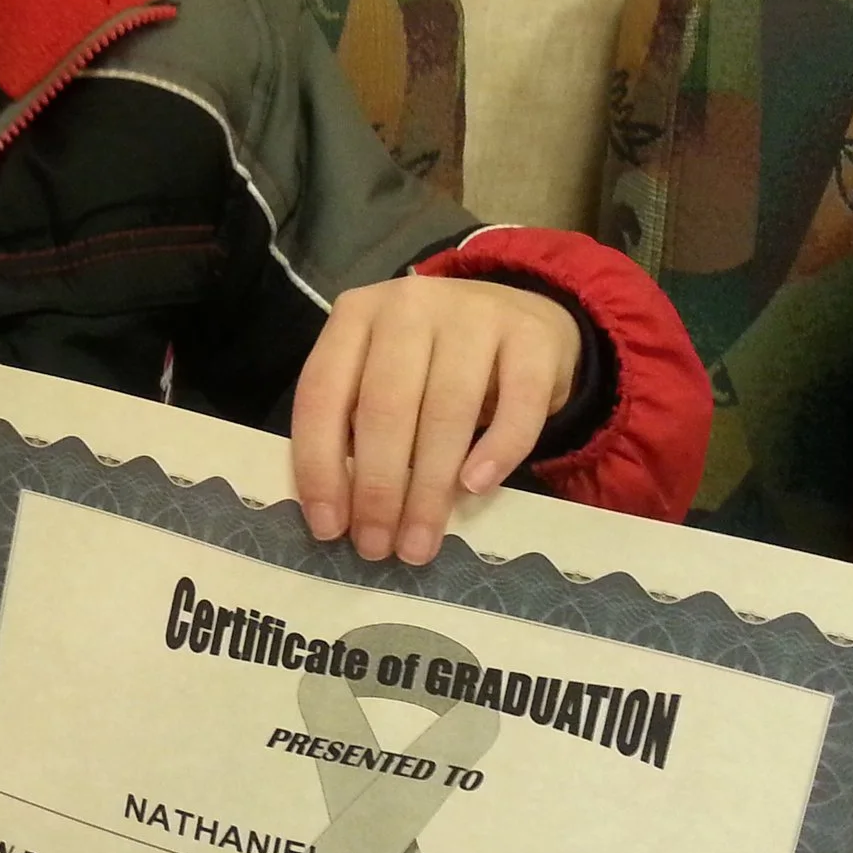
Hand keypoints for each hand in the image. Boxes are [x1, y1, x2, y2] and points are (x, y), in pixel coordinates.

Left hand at [292, 276, 580, 564]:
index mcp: (355, 315)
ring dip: (429, 488)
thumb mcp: (380, 376)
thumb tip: (338, 514)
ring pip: (446, 410)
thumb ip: (354, 426)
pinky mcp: (533, 336)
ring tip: (419, 542)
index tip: (329, 527)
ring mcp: (475, 313)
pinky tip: (475, 489)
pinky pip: (517, 403)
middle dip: (377, 489)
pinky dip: (496, 450)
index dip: (319, 465)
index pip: (323, 393)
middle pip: (384, 407)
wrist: (522, 318)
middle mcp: (409, 304)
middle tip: (376, 547)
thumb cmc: (434, 364)